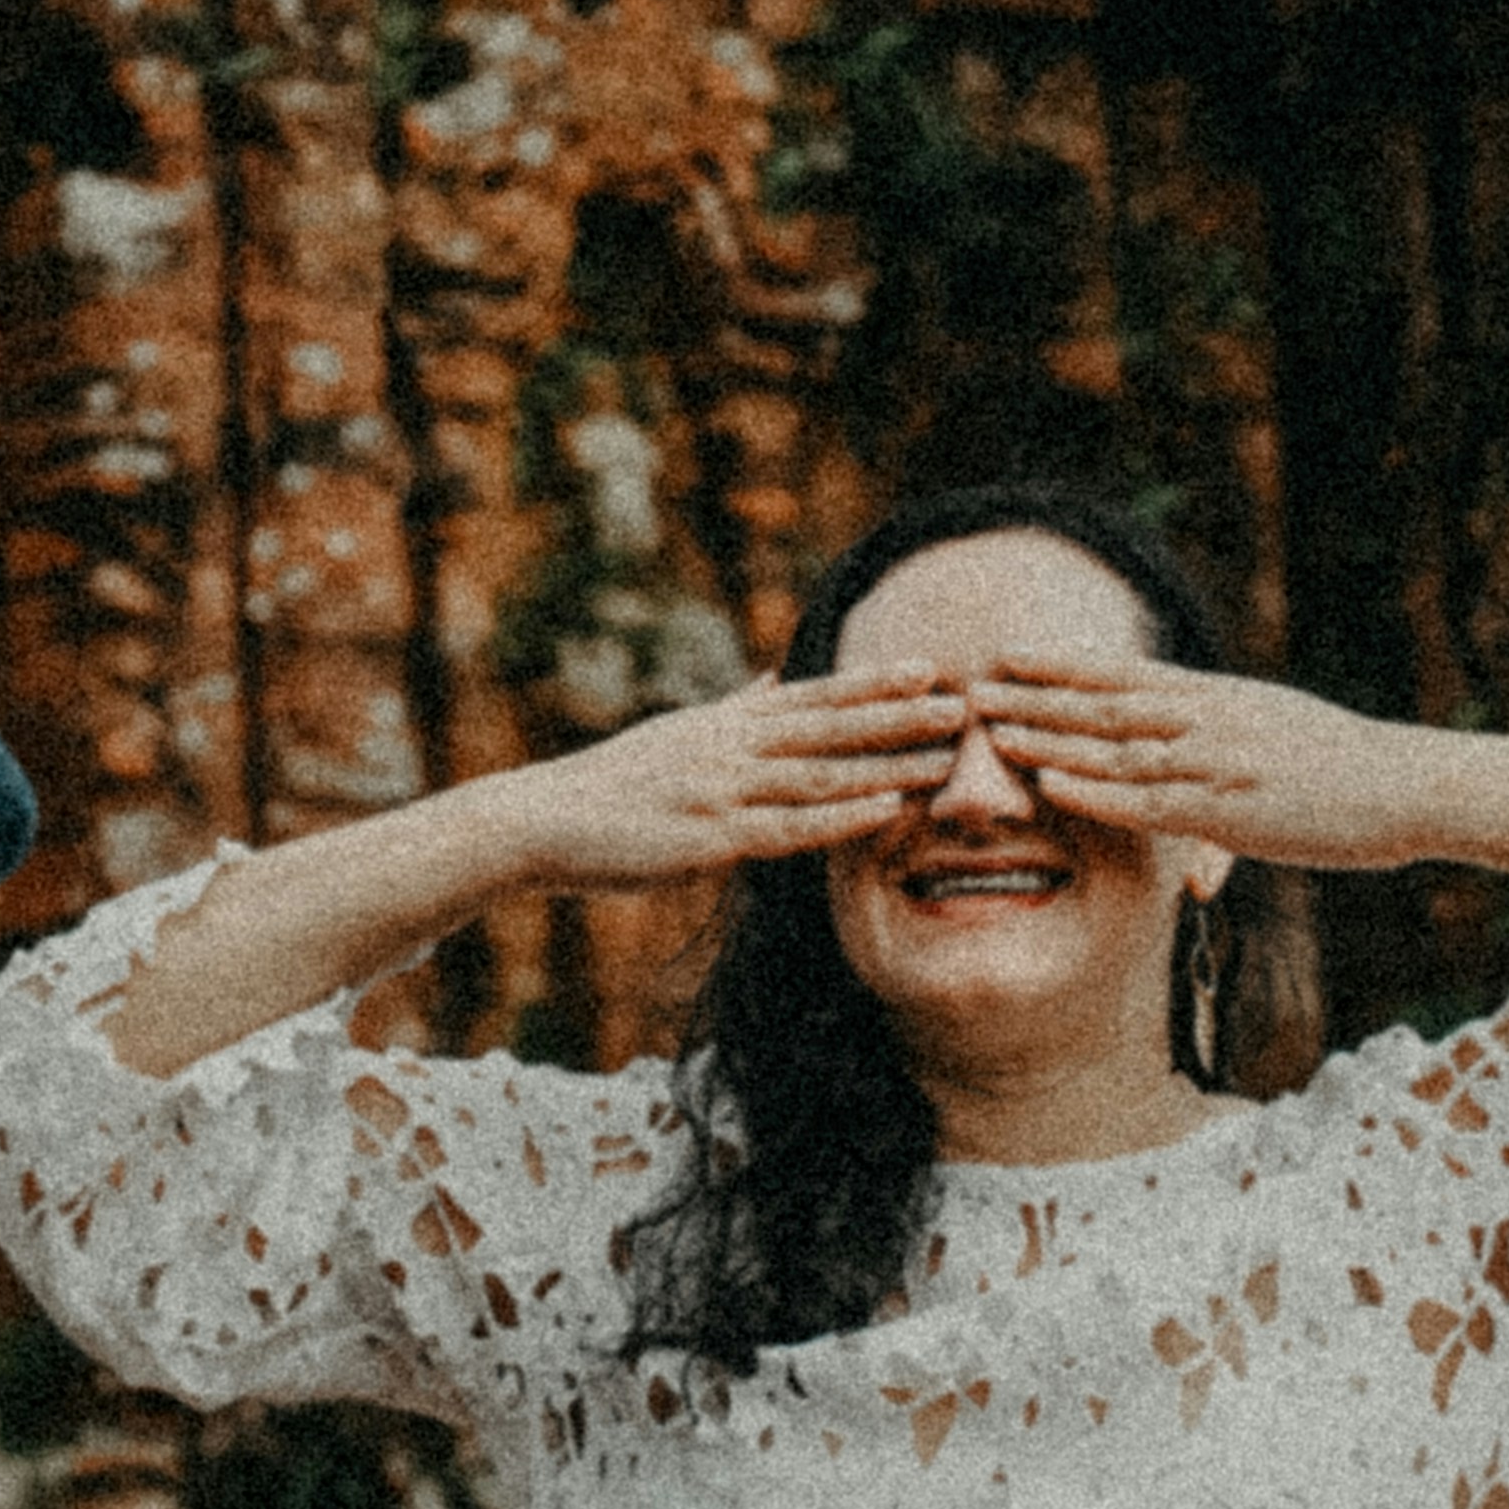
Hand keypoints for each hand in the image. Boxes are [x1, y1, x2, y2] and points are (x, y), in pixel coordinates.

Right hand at [484, 667, 978, 891]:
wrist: (541, 823)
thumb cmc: (611, 786)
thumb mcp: (681, 734)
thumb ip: (740, 709)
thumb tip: (783, 676)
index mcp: (728, 725)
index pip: (814, 697)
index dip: (873, 682)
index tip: (931, 667)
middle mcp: (731, 749)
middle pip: (831, 726)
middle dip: (902, 714)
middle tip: (968, 700)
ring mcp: (723, 792)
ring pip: (823, 773)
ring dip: (891, 762)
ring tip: (950, 755)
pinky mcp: (711, 841)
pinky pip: (790, 828)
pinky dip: (842, 817)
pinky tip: (888, 811)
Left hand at [961, 656, 1478, 874]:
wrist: (1404, 786)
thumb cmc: (1342, 764)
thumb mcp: (1270, 724)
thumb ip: (1218, 724)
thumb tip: (1182, 720)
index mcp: (1214, 697)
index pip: (1121, 673)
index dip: (1058, 664)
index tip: (1005, 655)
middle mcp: (1206, 721)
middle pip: (1101, 704)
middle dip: (1030, 697)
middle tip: (968, 688)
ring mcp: (1214, 765)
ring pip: (1113, 749)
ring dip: (1046, 739)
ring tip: (988, 732)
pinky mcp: (1229, 813)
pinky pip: (1148, 803)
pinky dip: (1094, 793)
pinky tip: (1050, 787)